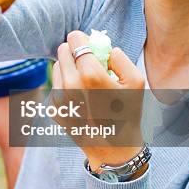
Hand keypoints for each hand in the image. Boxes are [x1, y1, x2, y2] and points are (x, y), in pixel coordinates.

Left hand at [52, 31, 144, 170]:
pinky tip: (81, 99)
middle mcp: (70, 85)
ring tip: (87, 84)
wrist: (113, 149)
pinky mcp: (52, 109)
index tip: (91, 48)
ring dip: (69, 68)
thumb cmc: (128, 113)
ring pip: (57, 67)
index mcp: (90, 75)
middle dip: (75, 53)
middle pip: (63, 50)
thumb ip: (119, 57)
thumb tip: (103, 47)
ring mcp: (58, 98)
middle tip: (89, 64)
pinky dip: (65, 86)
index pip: (74, 39)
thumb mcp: (135, 81)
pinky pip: (56, 85)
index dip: (83, 40)